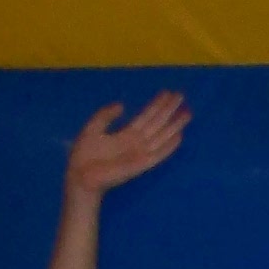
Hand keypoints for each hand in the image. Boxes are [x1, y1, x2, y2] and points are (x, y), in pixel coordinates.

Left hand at [64, 91, 189, 196]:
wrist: (82, 175)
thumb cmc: (85, 154)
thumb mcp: (93, 128)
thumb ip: (106, 115)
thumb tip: (122, 105)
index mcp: (126, 134)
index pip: (146, 117)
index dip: (156, 105)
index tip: (168, 93)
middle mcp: (137, 142)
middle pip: (157, 123)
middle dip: (169, 110)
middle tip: (181, 96)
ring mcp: (141, 153)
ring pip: (162, 136)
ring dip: (174, 125)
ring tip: (187, 113)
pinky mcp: (142, 164)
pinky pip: (159, 154)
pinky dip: (169, 146)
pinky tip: (179, 136)